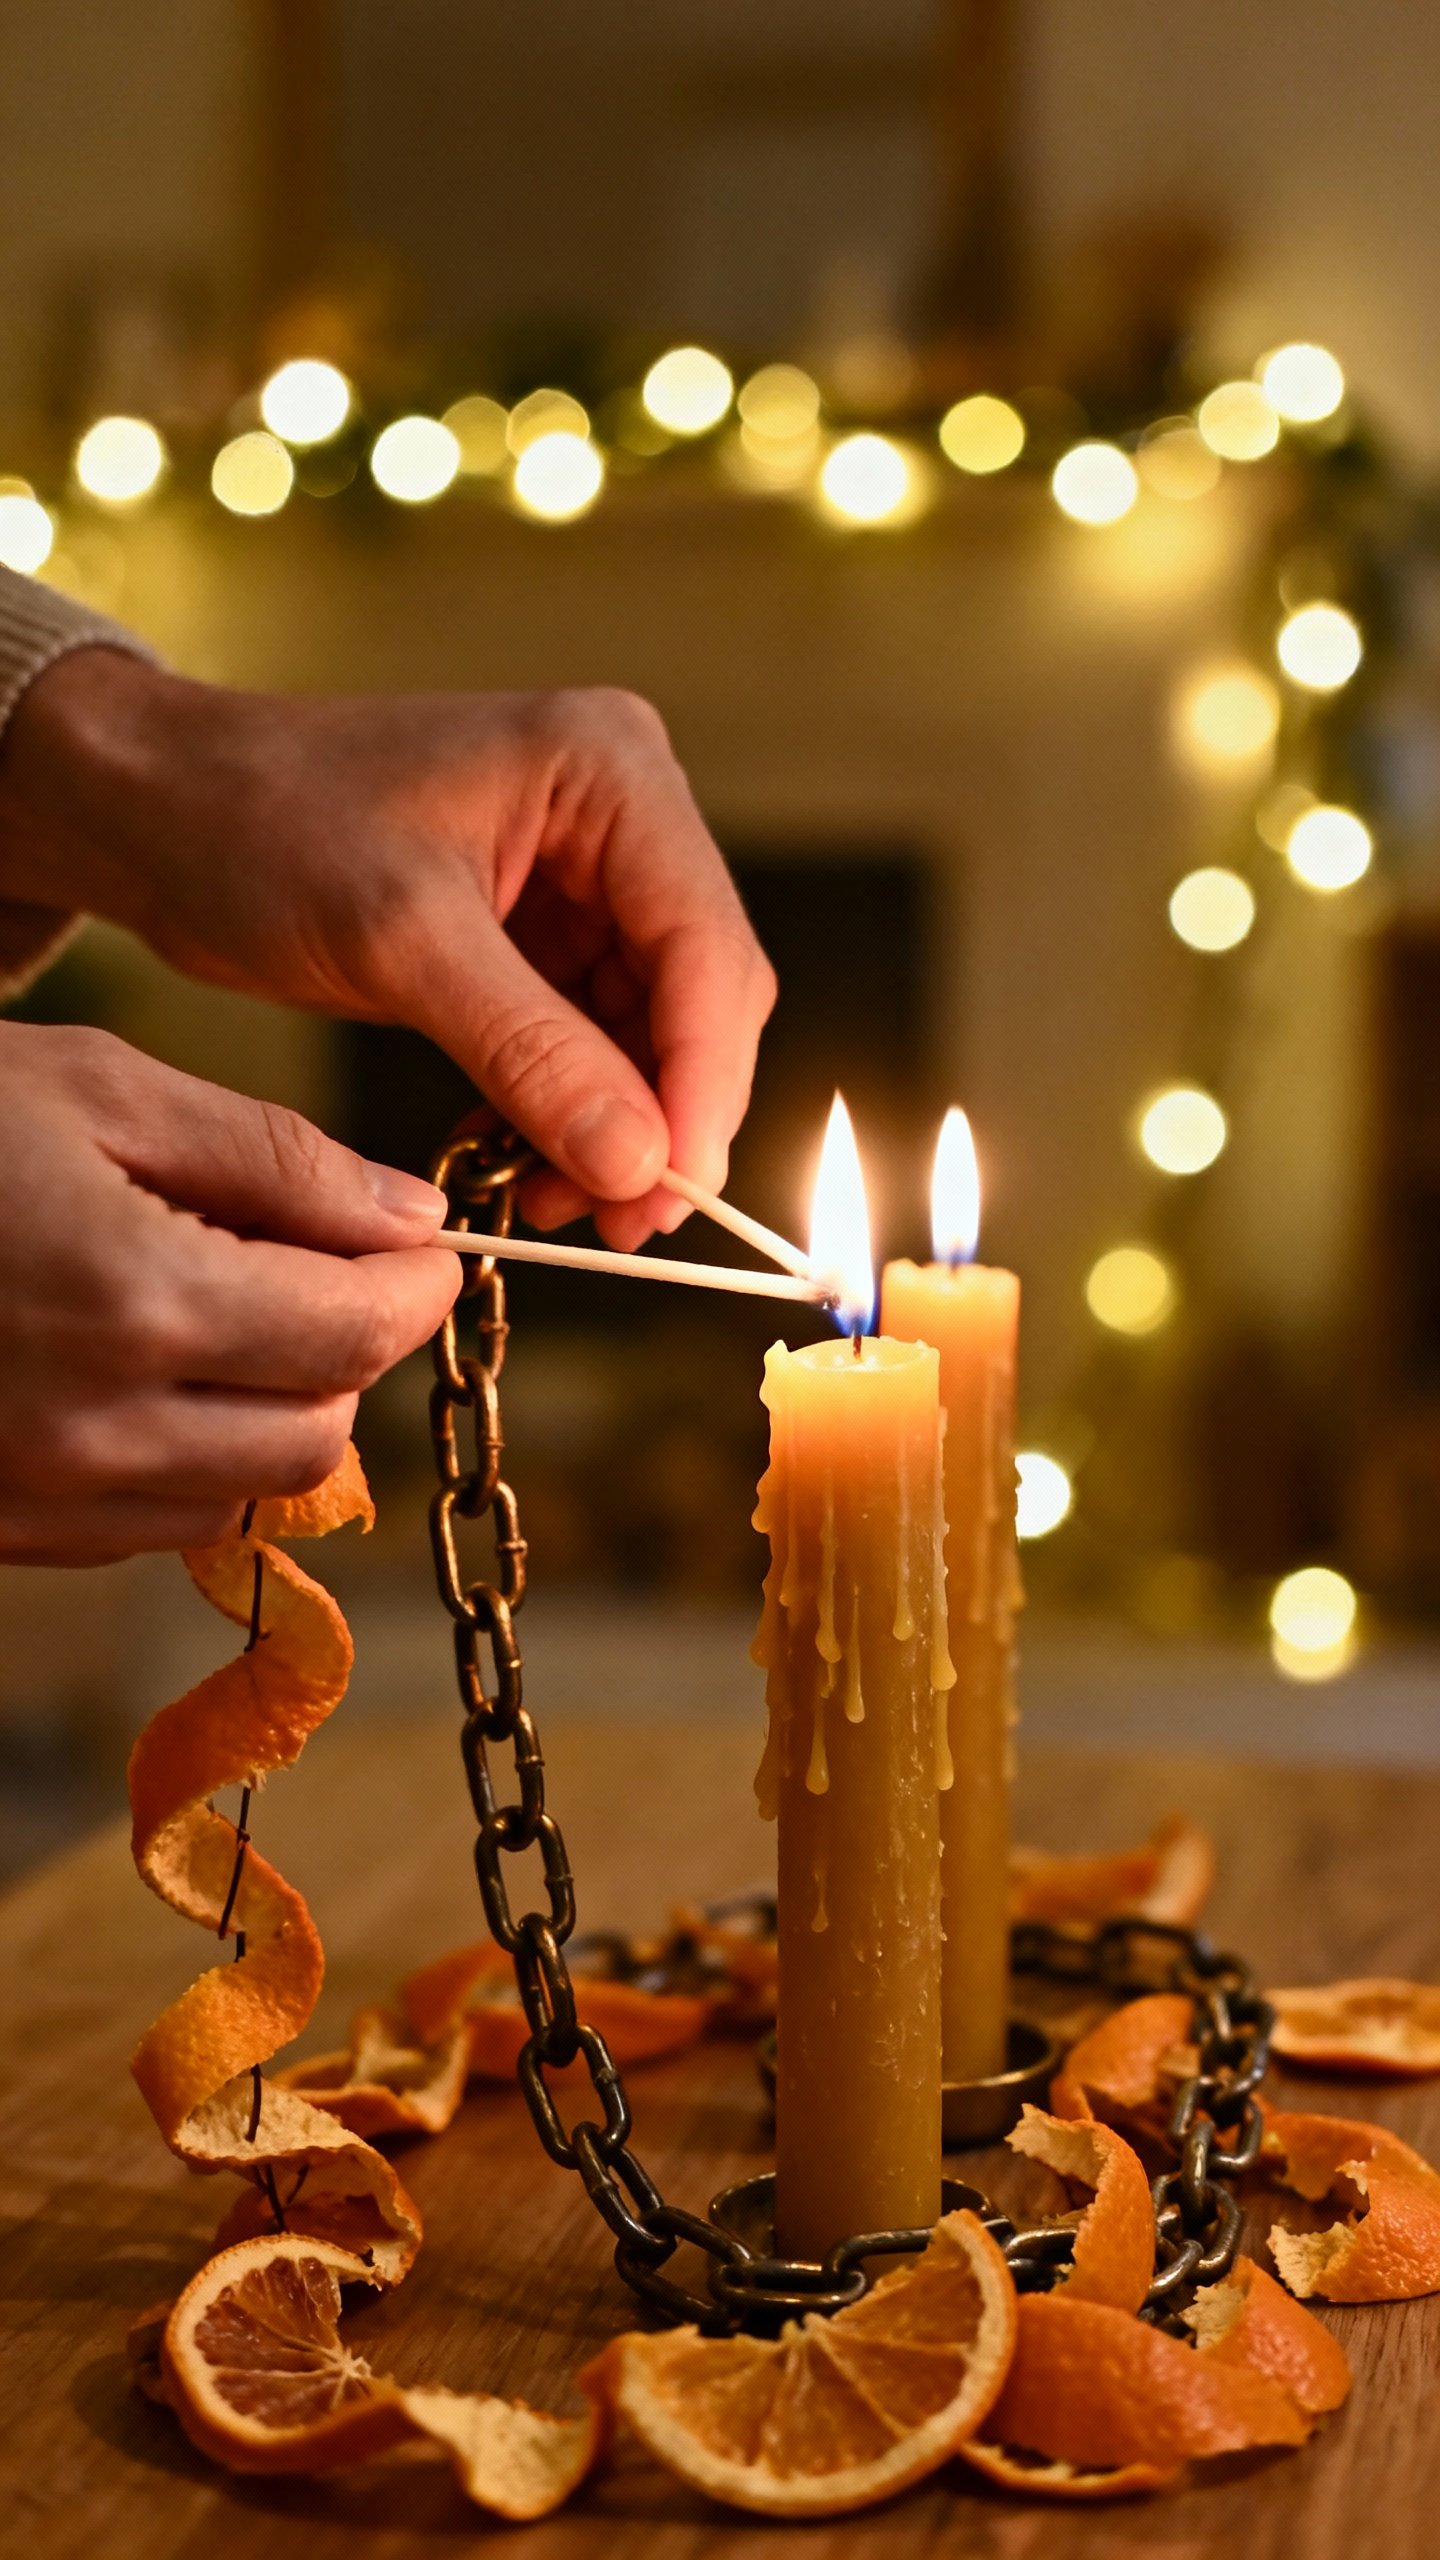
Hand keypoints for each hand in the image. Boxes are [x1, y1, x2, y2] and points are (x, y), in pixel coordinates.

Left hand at [0, 658, 776, 1249]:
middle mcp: (621, 812)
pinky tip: (522, 1163)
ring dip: (618, 1126)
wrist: (161, 810)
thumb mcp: (401, 940)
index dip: (702, 1080)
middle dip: (665, 1113)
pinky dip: (567, 1110)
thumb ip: (533, 1052)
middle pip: (698, 993)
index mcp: (610, 770)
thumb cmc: (261, 825)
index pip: (705, 946)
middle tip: (624, 1223)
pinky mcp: (542, 931)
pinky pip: (591, 1040)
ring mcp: (586, 874)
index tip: (674, 1190)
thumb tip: (642, 1163)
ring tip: (553, 1203)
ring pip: (652, 1030)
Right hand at [0, 1024, 458, 1562]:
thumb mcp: (96, 1088)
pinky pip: (158, 1522)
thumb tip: (406, 1214)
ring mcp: (42, 1494)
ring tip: (230, 1310)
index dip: (416, 1288)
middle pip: (321, 1433)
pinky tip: (153, 1369)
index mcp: (135, 1298)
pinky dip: (197, 1457)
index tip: (422, 1247)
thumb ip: (272, 1158)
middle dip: (352, 1351)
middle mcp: (96, 1424)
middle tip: (330, 1270)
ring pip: (249, 1494)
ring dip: (279, 1411)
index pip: (354, 1333)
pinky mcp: (5, 1529)